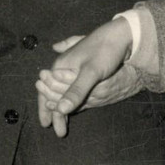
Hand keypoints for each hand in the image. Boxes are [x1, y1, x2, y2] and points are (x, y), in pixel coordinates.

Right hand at [34, 19, 132, 136]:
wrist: (119, 33)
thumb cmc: (105, 51)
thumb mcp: (91, 72)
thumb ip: (76, 91)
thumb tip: (60, 109)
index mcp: (61, 66)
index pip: (46, 91)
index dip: (45, 109)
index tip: (46, 125)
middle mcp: (64, 65)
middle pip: (53, 91)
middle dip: (53, 110)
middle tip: (58, 130)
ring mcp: (73, 65)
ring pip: (62, 89)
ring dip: (62, 104)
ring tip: (63, 119)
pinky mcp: (83, 66)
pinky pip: (71, 84)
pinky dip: (70, 96)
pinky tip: (72, 102)